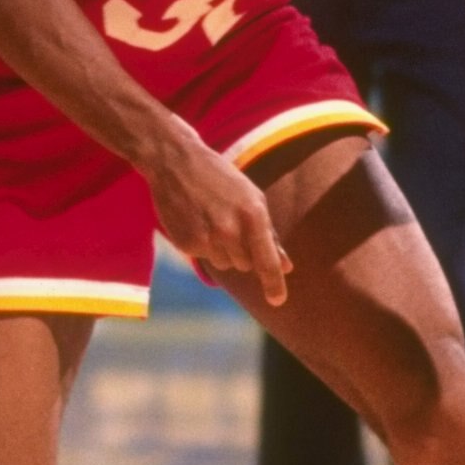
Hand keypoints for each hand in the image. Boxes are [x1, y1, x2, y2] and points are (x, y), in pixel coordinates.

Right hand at [145, 125, 293, 312]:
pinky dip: (203, 245)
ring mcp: (206, 238)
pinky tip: (196, 220)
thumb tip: (287, 266)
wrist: (176, 162)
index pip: (267, 261)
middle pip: (246, 265)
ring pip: (225, 264)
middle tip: (230, 223)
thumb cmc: (221, 179)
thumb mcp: (252, 199)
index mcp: (253, 216)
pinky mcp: (186, 244)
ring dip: (222, 249)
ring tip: (212, 218)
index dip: (274, 284)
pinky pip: (204, 257)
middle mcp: (230, 230)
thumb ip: (269, 235)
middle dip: (243, 251)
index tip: (278, 301)